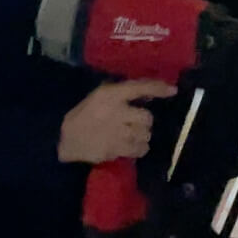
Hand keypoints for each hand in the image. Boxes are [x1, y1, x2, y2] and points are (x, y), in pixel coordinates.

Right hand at [57, 79, 176, 164]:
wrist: (66, 139)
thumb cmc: (84, 115)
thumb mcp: (99, 96)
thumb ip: (122, 94)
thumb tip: (148, 95)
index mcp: (110, 95)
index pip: (139, 88)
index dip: (158, 88)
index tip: (172, 90)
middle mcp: (116, 112)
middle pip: (147, 118)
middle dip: (143, 122)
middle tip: (134, 123)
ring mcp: (117, 133)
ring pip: (145, 135)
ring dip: (142, 136)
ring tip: (130, 135)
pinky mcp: (116, 149)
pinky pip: (140, 149)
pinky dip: (138, 148)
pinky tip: (128, 146)